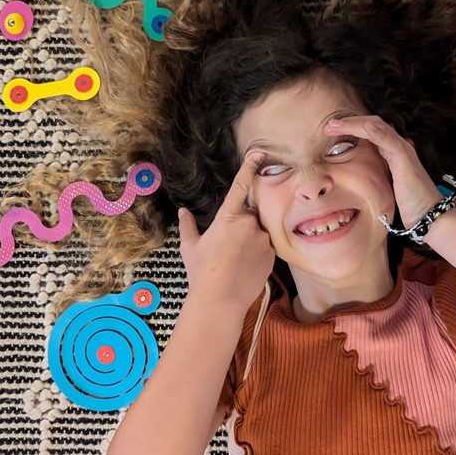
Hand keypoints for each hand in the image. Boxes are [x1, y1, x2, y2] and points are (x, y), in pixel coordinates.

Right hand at [177, 151, 275, 311]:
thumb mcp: (190, 247)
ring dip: (252, 240)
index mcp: (228, 217)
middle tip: (230, 247)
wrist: (221, 300)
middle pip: (250, 215)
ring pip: (260, 232)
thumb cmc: (202, 272)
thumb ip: (188, 226)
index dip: (250, 167)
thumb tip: (182, 212)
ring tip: (237, 261)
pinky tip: (246, 267)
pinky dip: (258, 253)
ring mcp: (264, 239)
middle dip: (243, 225)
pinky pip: (268, 247)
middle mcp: (249, 224)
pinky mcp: (273, 254)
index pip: (241, 186)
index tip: (259, 154)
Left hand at [324, 115, 443, 228]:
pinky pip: (390, 141)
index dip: (350, 128)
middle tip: (328, 126)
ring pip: (377, 128)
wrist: (428, 215)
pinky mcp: (406, 160)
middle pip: (371, 125)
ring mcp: (403, 151)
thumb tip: (359, 176)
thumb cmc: (409, 204)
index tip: (330, 132)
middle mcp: (398, 147)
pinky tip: (364, 127)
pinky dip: (377, 132)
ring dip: (354, 124)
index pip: (370, 131)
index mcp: (392, 152)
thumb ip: (376, 175)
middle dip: (349, 123)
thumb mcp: (386, 186)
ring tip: (334, 125)